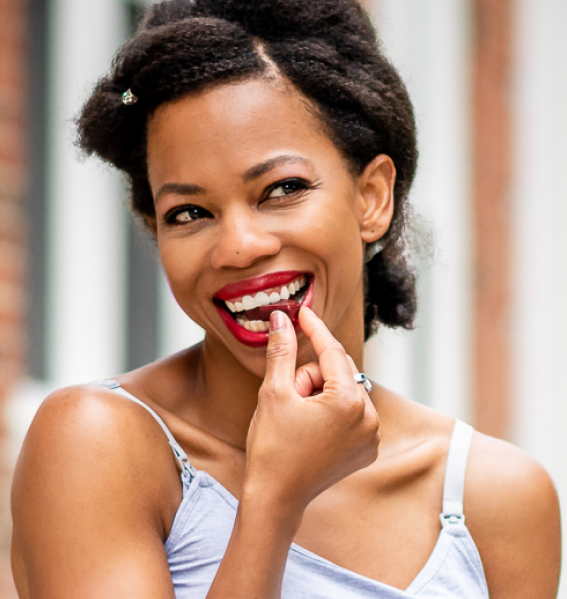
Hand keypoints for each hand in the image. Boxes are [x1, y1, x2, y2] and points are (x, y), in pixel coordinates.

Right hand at [244, 307, 379, 514]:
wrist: (276, 499)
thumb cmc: (271, 448)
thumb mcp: (273, 392)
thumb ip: (282, 350)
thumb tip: (282, 318)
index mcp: (348, 402)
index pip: (333, 351)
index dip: (315, 328)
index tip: (303, 311)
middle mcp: (369, 418)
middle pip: (338, 370)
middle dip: (310, 374)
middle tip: (288, 394)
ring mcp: (371, 436)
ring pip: (344, 389)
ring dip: (319, 392)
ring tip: (297, 416)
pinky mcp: (367, 448)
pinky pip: (351, 410)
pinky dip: (331, 409)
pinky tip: (311, 427)